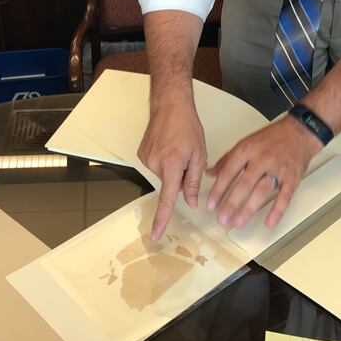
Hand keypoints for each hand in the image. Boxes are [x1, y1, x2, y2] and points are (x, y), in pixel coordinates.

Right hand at [137, 101, 206, 241]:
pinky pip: (156, 166)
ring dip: (172, 167)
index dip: (161, 219)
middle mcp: (155, 164)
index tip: (155, 234)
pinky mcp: (141, 154)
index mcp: (172, 166)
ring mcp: (146, 159)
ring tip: (177, 147)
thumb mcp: (199, 155)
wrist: (169, 105)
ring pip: (164, 175)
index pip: (166, 199)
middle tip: (188, 157)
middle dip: (180, 177)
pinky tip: (168, 145)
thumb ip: (194, 181)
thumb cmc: (187, 126)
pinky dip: (164, 160)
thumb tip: (190, 203)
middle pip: (170, 184)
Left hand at [207, 116, 322, 230]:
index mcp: (247, 150)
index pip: (229, 172)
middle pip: (244, 184)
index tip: (211, 204)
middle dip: (231, 204)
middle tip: (222, 218)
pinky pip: (284, 197)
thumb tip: (210, 172)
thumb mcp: (246, 143)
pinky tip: (269, 223)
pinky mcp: (292, 178)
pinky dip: (277, 211)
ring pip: (261, 191)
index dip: (218, 189)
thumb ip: (227, 159)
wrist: (299, 132)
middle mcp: (262, 159)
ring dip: (249, 209)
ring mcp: (278, 170)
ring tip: (239, 222)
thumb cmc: (272, 137)